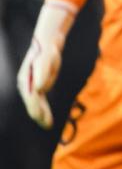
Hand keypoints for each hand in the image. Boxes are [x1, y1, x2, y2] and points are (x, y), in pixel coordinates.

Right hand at [17, 1, 74, 128]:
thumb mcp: (45, 61)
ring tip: (48, 124)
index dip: (38, 111)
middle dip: (40, 116)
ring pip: (36, 103)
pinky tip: (46, 115)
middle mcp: (27, 85)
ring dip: (41, 114)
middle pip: (33, 104)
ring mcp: (32, 85)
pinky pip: (40, 99)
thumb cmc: (46, 51)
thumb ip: (42, 74)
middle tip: (48, 126)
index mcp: (26, 81)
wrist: (47, 42)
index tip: (44, 120)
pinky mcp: (39, 83)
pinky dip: (43, 108)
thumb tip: (40, 89)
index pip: (32, 100)